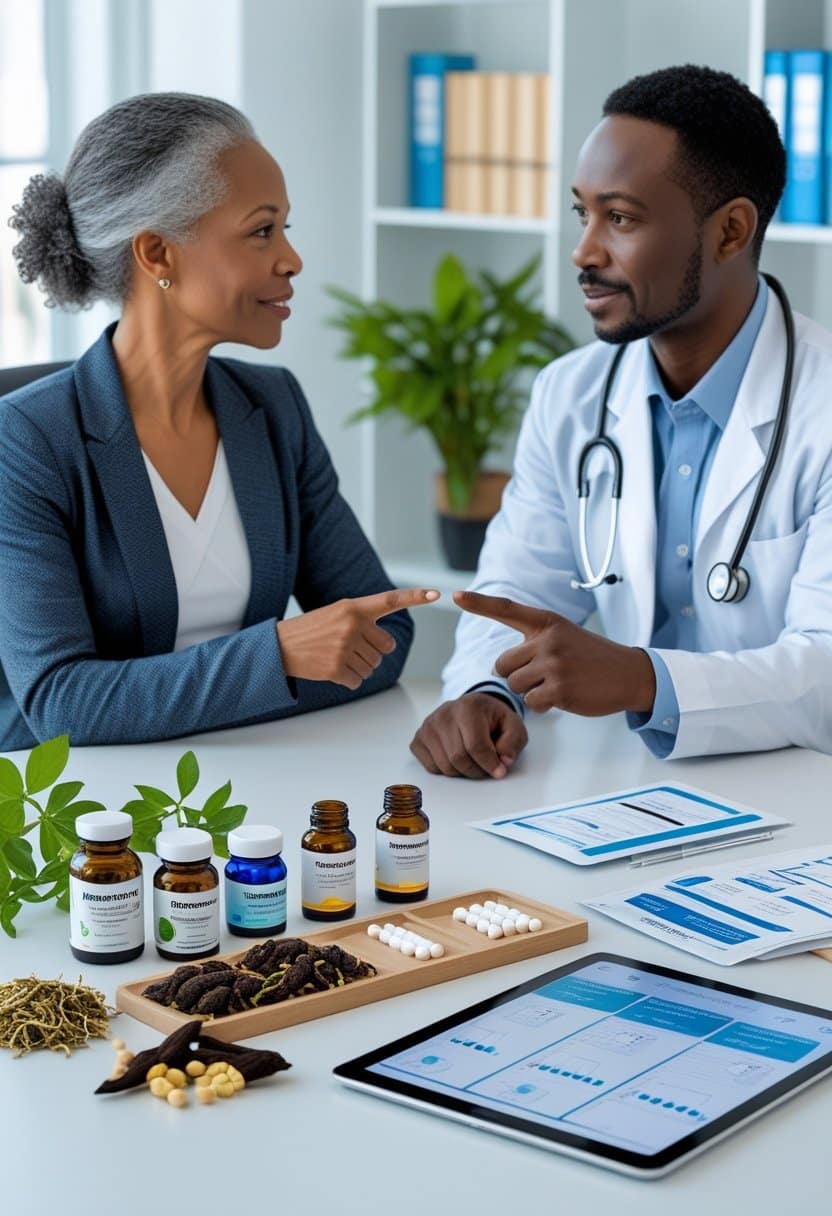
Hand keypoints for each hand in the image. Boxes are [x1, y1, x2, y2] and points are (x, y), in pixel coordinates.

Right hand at [277, 588, 438, 688]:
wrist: (279, 646)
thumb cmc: (312, 629)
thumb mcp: (337, 613)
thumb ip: (363, 620)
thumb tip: (387, 645)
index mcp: (354, 607)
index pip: (390, 600)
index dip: (415, 597)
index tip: (437, 594)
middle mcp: (352, 625)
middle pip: (386, 647)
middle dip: (373, 651)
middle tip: (350, 647)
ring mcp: (344, 647)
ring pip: (374, 666)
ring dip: (360, 666)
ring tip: (337, 656)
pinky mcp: (337, 669)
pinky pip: (359, 680)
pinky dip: (349, 680)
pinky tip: (333, 669)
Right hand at [410, 692, 528, 778]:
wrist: (473, 709)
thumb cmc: (493, 720)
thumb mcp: (513, 726)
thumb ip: (513, 742)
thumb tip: (503, 762)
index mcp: (469, 707)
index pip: (476, 746)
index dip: (489, 764)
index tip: (500, 772)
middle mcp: (444, 714)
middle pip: (458, 758)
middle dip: (476, 770)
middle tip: (487, 767)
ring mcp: (428, 726)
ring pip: (444, 766)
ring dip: (463, 772)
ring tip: (473, 760)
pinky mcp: (418, 739)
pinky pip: (431, 768)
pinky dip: (446, 770)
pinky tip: (456, 757)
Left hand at [455, 590, 655, 715]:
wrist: (629, 673)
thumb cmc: (591, 657)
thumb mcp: (564, 635)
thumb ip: (535, 640)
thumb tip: (503, 664)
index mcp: (546, 622)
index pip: (506, 609)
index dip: (479, 603)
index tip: (455, 596)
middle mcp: (547, 639)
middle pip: (502, 665)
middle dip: (516, 675)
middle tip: (543, 674)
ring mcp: (553, 664)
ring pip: (514, 685)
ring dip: (530, 692)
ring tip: (557, 684)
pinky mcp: (559, 689)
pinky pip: (531, 703)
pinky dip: (543, 705)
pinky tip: (564, 696)